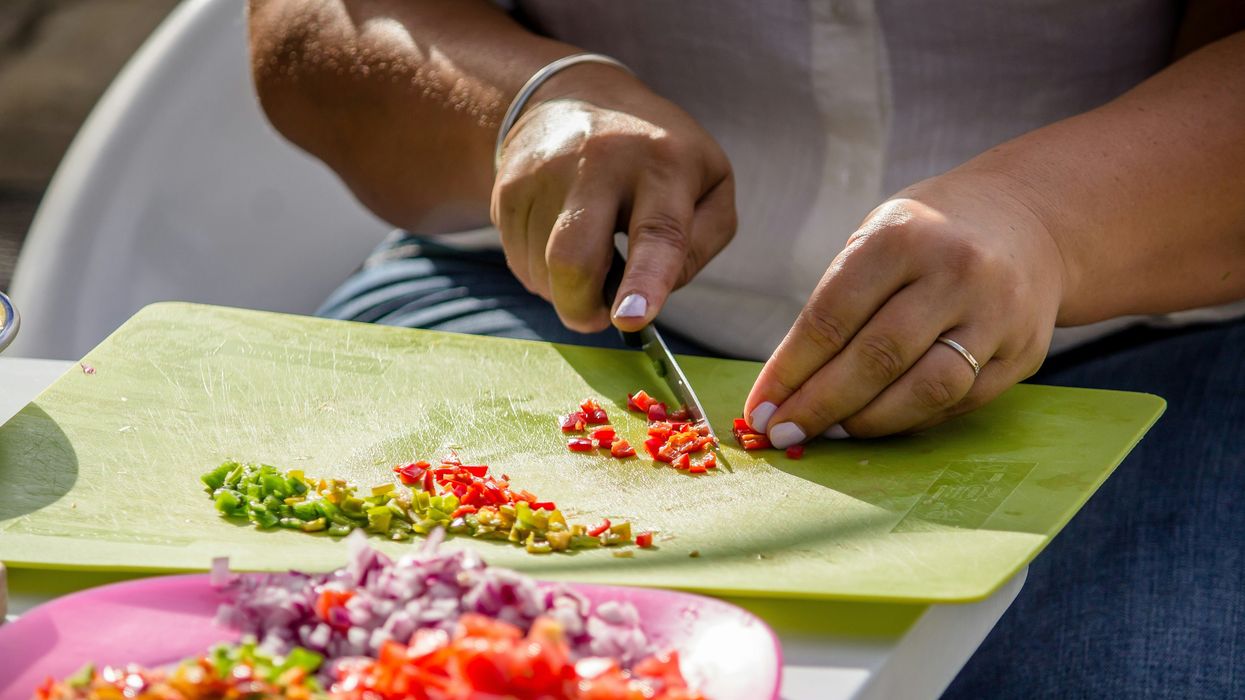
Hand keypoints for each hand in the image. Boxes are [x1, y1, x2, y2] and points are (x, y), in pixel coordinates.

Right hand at [491, 64, 735, 332]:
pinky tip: (562, 239)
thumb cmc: (659, 156)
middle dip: (581, 308)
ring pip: (542, 272)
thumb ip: (701, 243)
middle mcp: (600, 161)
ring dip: (565, 289)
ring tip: (590, 252)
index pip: (657, 232)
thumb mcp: (711, 185)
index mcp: (665, 164)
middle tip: (598, 316)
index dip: (645, 281)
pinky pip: (519, 261)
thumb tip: (656, 291)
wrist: (578, 95)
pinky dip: (543, 272)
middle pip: (573, 260)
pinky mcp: (508, 187)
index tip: (631, 319)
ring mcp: (545, 172)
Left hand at [744, 172, 1066, 444]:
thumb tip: (786, 387)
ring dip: (867, 422)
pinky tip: (878, 423)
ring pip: (924, 390)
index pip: (832, 317)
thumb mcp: (875, 240)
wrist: (1027, 222)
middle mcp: (955, 271)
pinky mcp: (1022, 352)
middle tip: (783, 433)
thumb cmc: (927, 237)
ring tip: (830, 433)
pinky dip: (910, 421)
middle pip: (876, 358)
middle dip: (820, 405)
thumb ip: (837, 304)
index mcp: (902, 236)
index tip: (759, 408)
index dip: (789, 371)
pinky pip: (957, 403)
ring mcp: (997, 314)